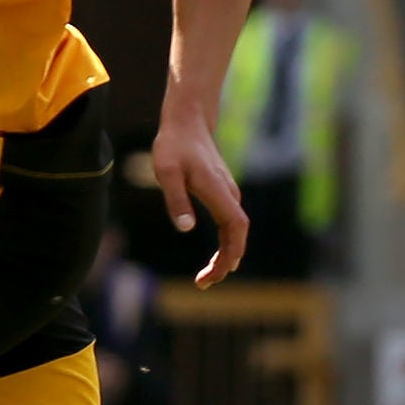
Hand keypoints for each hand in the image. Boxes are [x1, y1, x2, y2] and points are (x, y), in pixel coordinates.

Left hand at [149, 113, 249, 286]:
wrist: (188, 121)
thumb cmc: (174, 145)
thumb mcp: (166, 171)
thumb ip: (176, 199)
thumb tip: (186, 228)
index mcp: (217, 190)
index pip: (236, 228)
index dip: (231, 253)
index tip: (216, 274)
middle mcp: (228, 193)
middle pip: (238, 235)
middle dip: (226, 262)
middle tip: (204, 284)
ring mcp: (228, 192)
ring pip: (235, 230)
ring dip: (226, 255)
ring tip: (206, 277)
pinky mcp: (223, 193)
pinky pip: (231, 224)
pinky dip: (226, 244)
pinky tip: (216, 256)